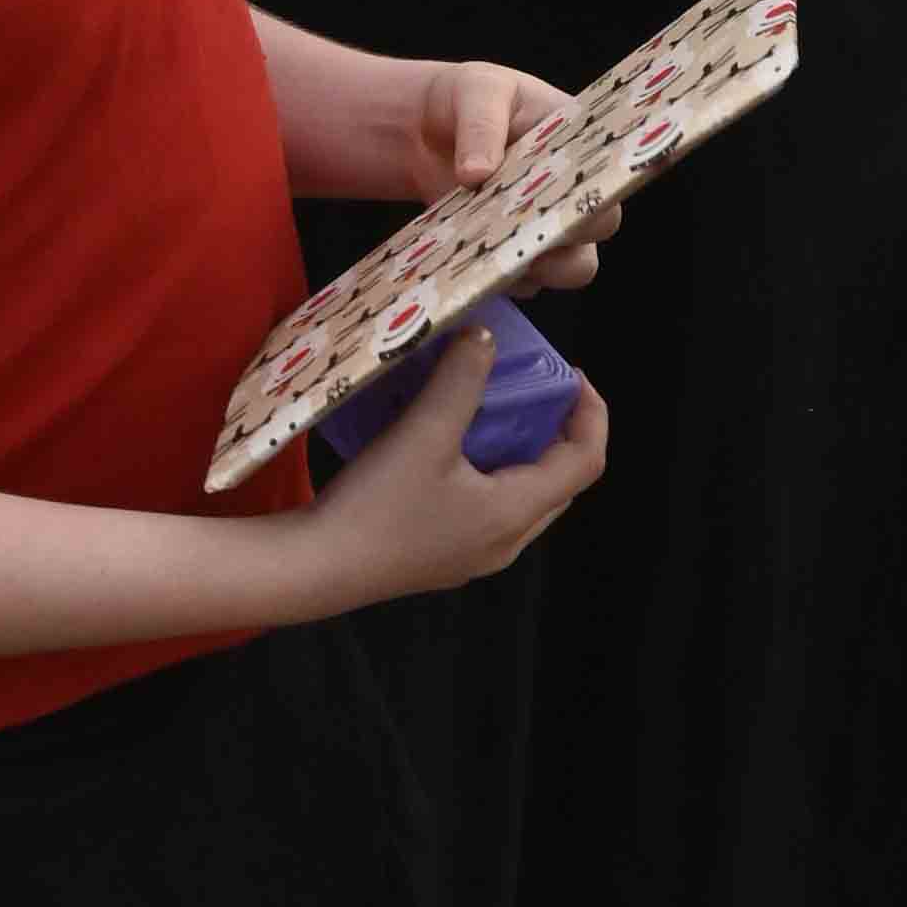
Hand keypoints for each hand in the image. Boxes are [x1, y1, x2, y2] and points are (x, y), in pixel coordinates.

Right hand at [294, 323, 610, 606]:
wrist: (314, 569)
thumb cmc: (375, 506)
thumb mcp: (423, 433)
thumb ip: (461, 380)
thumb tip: (485, 337)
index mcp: (514, 514)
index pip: (585, 462)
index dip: (592, 414)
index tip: (573, 373)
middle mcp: (505, 543)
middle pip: (559, 483)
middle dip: (557, 430)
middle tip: (534, 385)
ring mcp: (474, 555)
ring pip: (523, 497)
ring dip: (520, 450)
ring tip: (492, 407)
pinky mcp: (443, 557)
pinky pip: (489, 509)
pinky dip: (489, 471)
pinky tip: (450, 445)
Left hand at [398, 60, 615, 293]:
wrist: (426, 130)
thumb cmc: (468, 99)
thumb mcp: (478, 91)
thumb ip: (481, 126)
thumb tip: (477, 173)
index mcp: (582, 144)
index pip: (614, 171)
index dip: (607, 187)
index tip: (577, 194)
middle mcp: (573, 190)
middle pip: (600, 226)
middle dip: (572, 231)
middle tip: (531, 226)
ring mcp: (544, 227)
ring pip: (568, 266)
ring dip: (539, 264)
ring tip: (497, 249)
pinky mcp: (512, 255)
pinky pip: (520, 282)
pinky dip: (499, 277)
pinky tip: (471, 259)